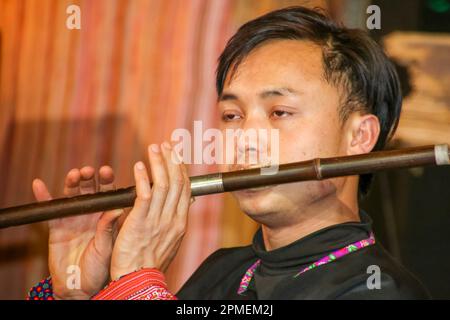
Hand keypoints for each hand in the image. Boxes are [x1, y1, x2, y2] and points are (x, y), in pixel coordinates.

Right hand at [32, 166, 123, 298]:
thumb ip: (108, 228)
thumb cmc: (100, 267)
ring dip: (71, 183)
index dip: (106, 181)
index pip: (107, 194)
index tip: (106, 171)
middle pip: (89, 190)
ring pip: (71, 196)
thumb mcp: (106, 247)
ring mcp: (73, 218)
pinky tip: (38, 184)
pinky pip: (50, 209)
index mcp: (106, 216)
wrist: (80, 286)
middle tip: (87, 171)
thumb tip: (117, 208)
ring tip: (73, 174)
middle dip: (88, 178)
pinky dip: (43, 197)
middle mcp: (90, 214)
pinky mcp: (57, 226)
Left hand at [110, 142, 190, 279]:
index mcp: (180, 222)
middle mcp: (173, 218)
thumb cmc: (151, 261)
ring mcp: (157, 220)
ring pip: (163, 185)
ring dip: (159, 163)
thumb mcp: (172, 239)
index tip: (176, 154)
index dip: (181, 169)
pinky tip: (140, 165)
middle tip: (167, 144)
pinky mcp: (140, 222)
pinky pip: (145, 196)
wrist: (139, 280)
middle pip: (177, 182)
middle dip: (172, 160)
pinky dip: (144, 178)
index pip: (185, 189)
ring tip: (154, 147)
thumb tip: (189, 201)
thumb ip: (178, 217)